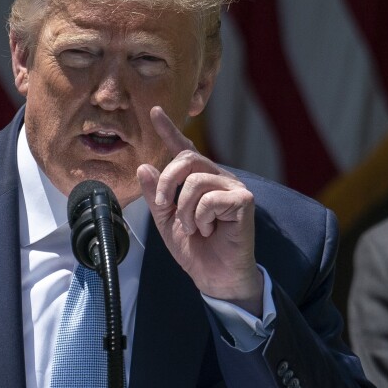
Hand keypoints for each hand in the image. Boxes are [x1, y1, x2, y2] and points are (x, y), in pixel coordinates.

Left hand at [137, 106, 263, 314]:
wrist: (214, 276)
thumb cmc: (195, 249)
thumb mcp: (166, 221)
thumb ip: (156, 195)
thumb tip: (144, 166)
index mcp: (200, 180)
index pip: (184, 149)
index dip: (169, 130)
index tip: (155, 111)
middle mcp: (218, 178)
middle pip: (187, 159)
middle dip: (167, 183)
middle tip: (163, 206)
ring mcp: (233, 188)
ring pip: (196, 181)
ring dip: (185, 211)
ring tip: (192, 228)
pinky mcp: (244, 201)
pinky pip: (211, 199)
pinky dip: (201, 218)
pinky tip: (209, 230)